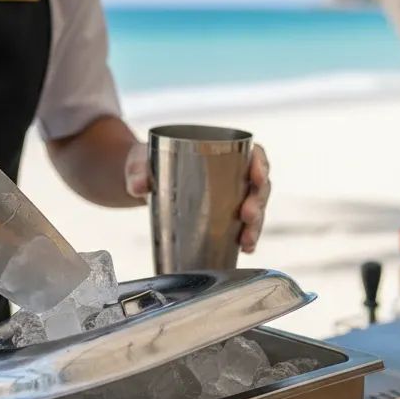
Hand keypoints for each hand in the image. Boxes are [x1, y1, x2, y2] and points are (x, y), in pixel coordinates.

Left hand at [123, 141, 271, 253]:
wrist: (139, 179)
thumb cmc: (145, 162)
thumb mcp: (140, 162)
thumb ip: (138, 172)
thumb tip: (138, 187)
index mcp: (219, 150)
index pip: (253, 153)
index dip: (261, 164)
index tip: (257, 176)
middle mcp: (231, 172)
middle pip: (258, 185)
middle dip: (258, 202)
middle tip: (247, 215)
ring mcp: (229, 194)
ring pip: (255, 208)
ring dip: (256, 225)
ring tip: (247, 241)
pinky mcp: (221, 214)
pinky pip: (242, 225)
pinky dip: (246, 237)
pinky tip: (245, 249)